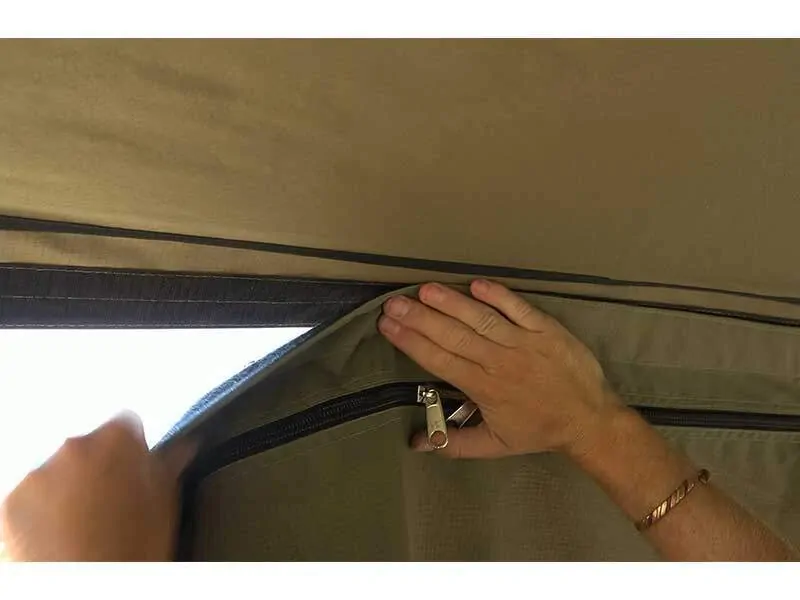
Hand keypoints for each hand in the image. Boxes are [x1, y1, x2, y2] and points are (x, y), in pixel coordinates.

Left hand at [0, 413, 195, 560]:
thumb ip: (169, 466)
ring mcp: (39, 473)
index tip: (136, 469)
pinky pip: (32, 496)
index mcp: (118, 440)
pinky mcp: (11, 501)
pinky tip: (61, 535)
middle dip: (100, 468)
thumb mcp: (164, 506)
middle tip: (113, 504)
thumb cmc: (129, 551)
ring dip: (70, 489)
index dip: (134, 449)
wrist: (86, 586)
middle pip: (91, 446)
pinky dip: (42, 511)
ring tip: (85, 525)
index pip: (128, 424)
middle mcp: (75, 447)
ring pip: (60, 471)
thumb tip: (182, 448)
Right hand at [378, 280, 623, 458]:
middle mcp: (500, 362)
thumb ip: (454, 444)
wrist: (589, 420)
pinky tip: (475, 283)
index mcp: (484, 388)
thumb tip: (416, 443)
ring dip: (451, 302)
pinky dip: (498, 295)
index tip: (387, 325)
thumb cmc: (539, 431)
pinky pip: (519, 308)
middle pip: (453, 335)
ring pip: (481, 318)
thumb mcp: (495, 445)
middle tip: (393, 302)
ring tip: (424, 290)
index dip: (411, 342)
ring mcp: (524, 342)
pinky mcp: (546, 329)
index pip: (439, 360)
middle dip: (419, 318)